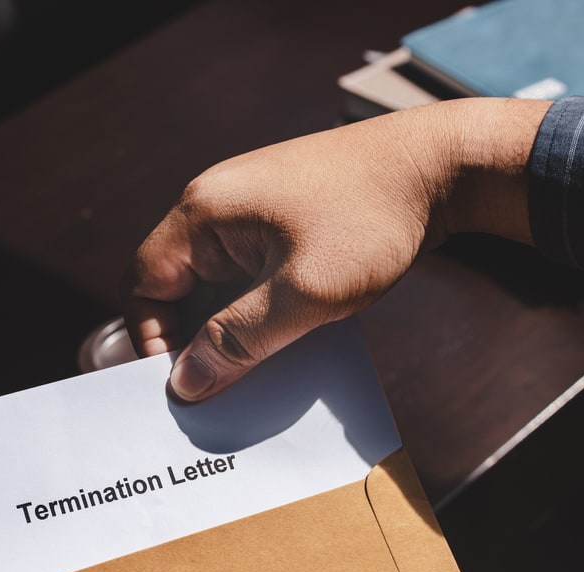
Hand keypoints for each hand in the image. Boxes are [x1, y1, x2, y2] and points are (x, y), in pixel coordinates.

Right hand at [121, 98, 547, 400]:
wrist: (440, 167)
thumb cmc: (372, 220)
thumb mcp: (304, 294)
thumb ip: (240, 339)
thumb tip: (185, 382)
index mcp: (204, 211)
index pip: (144, 282)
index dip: (149, 339)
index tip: (177, 386)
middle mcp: (218, 203)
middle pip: (176, 284)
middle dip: (189, 340)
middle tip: (211, 392)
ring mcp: (252, 209)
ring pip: (218, 283)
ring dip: (230, 327)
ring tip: (249, 374)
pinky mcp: (284, 219)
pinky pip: (251, 273)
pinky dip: (258, 309)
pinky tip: (283, 341)